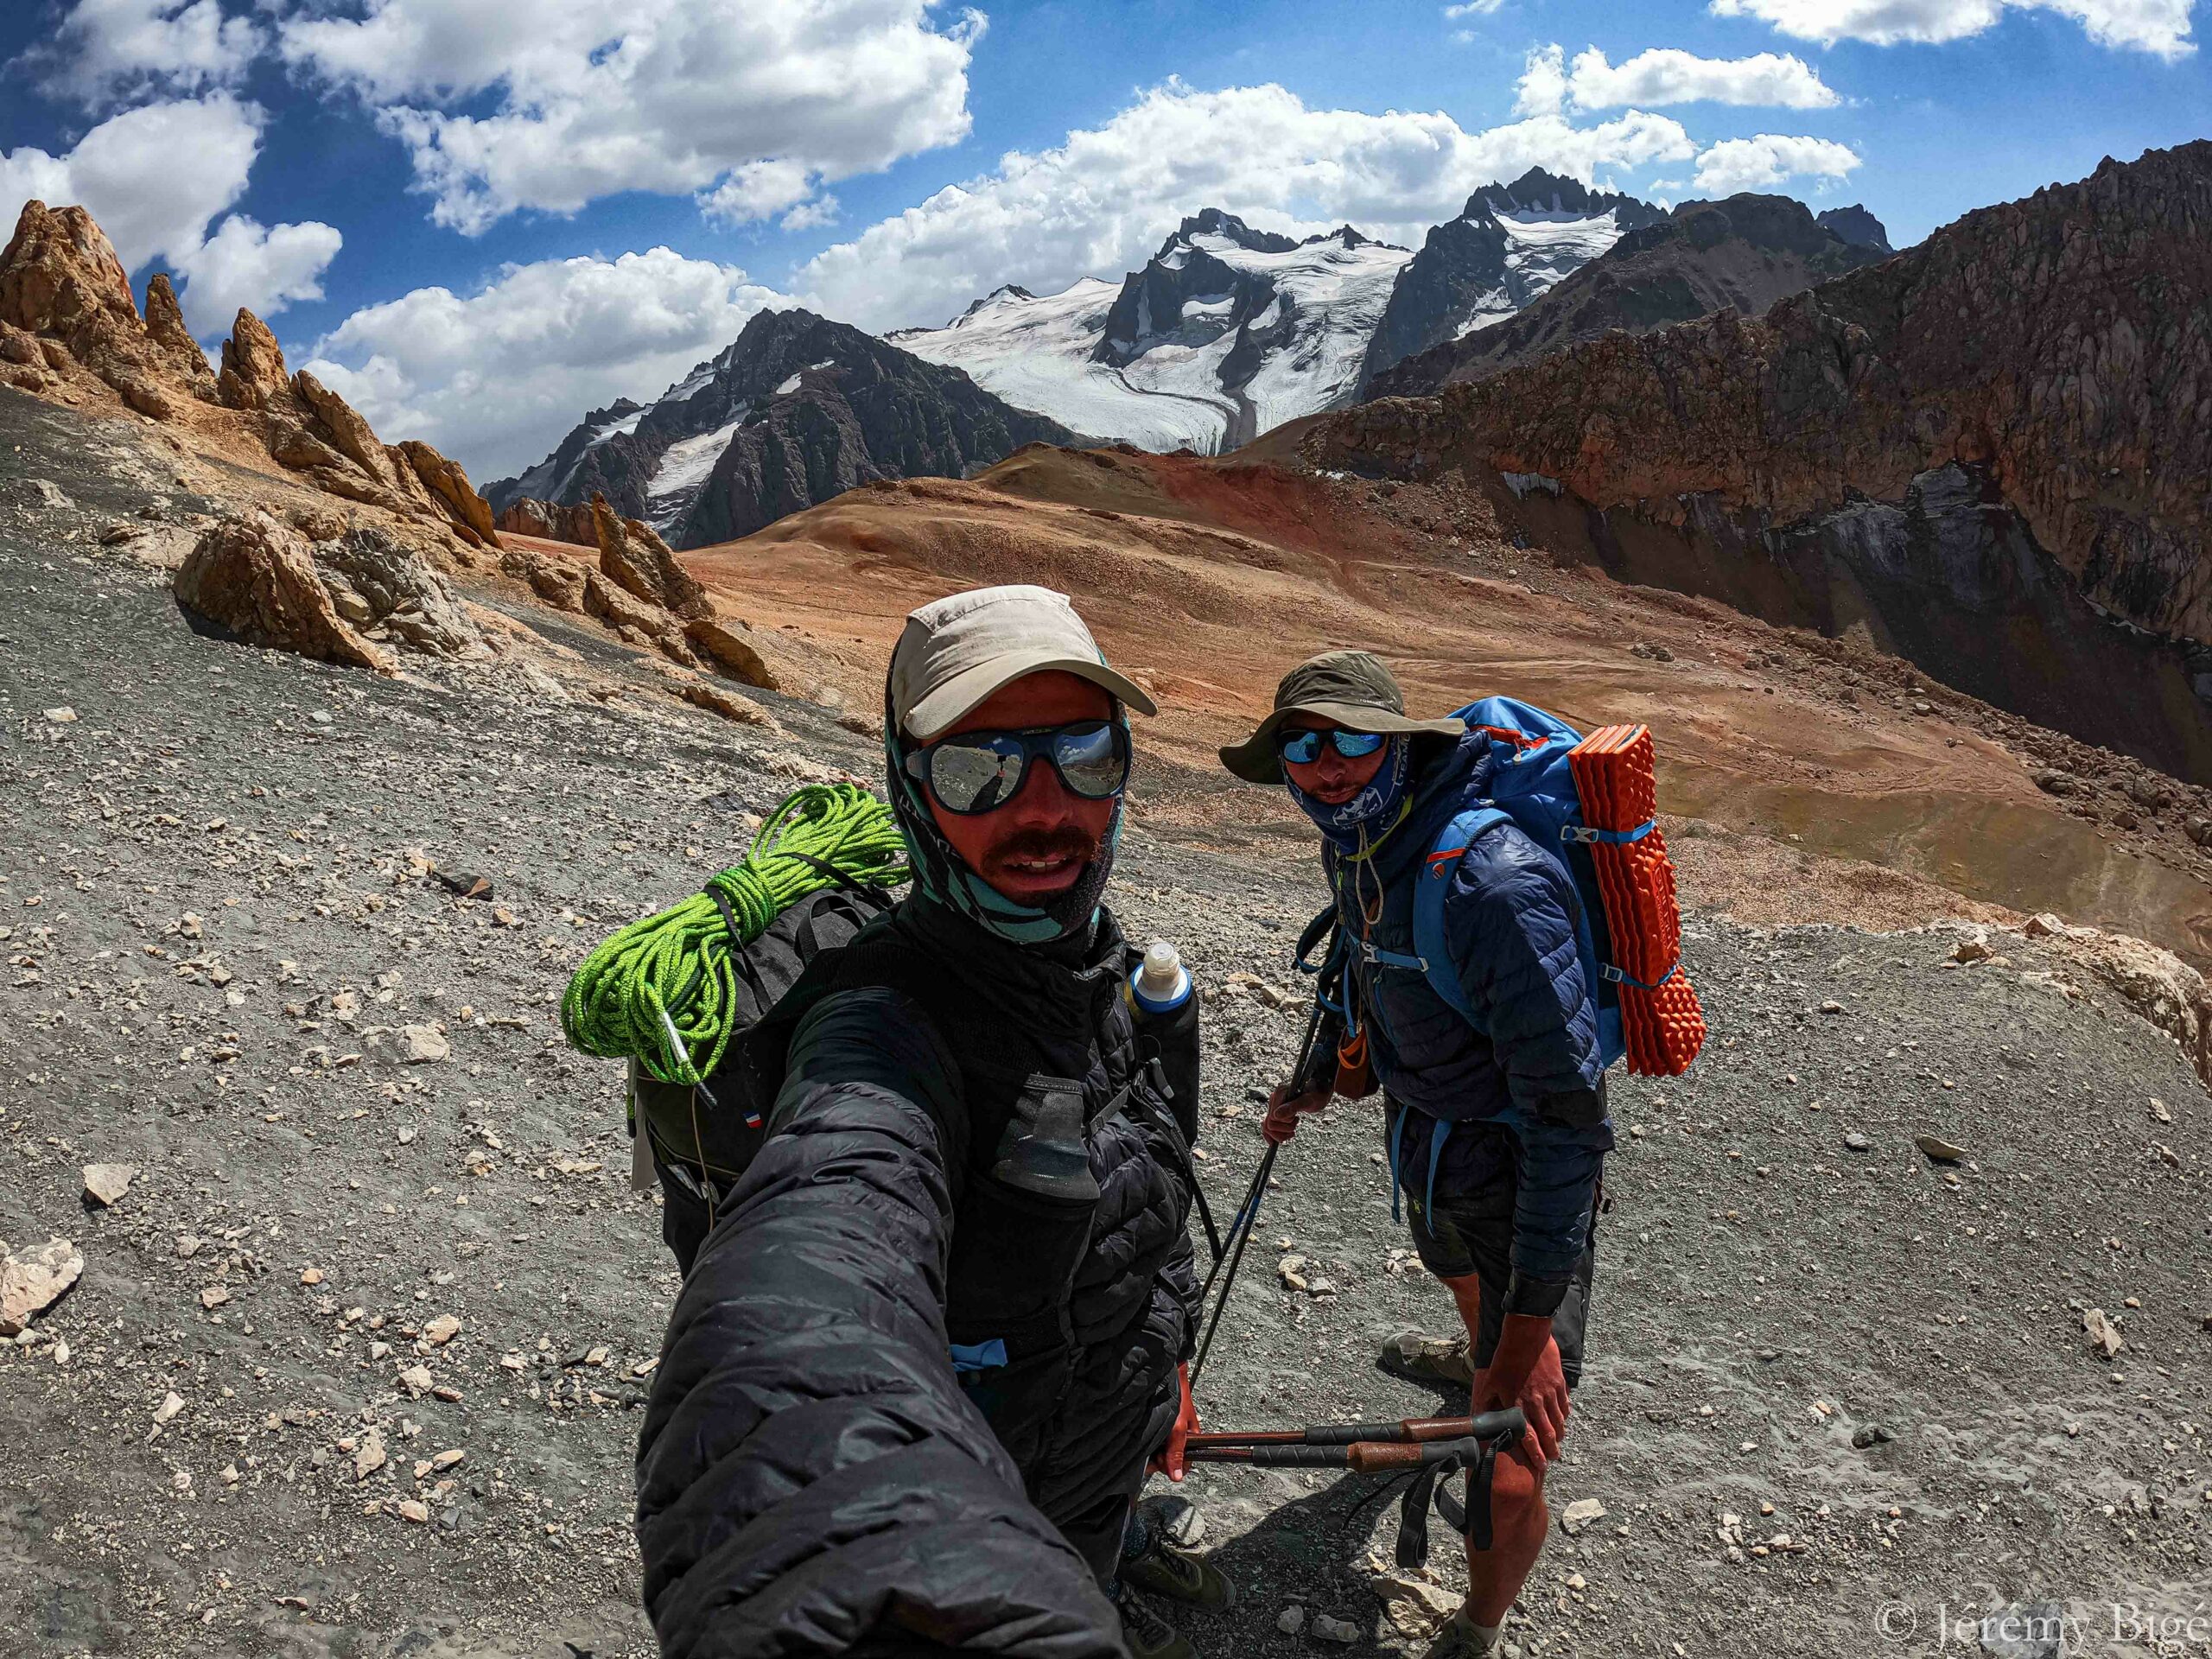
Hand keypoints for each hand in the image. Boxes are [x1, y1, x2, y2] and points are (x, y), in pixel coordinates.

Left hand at [1147, 1362, 1198, 1480]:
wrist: (1167, 1378)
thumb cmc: (1178, 1399)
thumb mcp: (1178, 1429)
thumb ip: (1176, 1453)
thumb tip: (1177, 1476)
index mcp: (1190, 1440)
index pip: (1183, 1465)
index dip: (1172, 1467)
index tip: (1162, 1461)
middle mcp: (1179, 1439)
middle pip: (1169, 1461)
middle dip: (1160, 1459)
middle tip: (1153, 1450)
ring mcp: (1168, 1434)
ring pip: (1159, 1452)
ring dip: (1152, 1450)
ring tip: (1148, 1440)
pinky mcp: (1158, 1428)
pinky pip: (1152, 1442)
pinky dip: (1147, 1441)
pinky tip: (1144, 1435)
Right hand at [1261, 1082, 1332, 1144]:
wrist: (1317, 1094)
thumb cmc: (1315, 1095)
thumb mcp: (1307, 1101)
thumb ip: (1292, 1107)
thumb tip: (1277, 1116)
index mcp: (1279, 1094)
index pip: (1273, 1117)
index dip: (1285, 1122)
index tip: (1296, 1117)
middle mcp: (1274, 1100)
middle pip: (1269, 1124)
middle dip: (1284, 1129)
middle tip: (1295, 1124)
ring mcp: (1274, 1107)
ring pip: (1268, 1128)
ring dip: (1281, 1134)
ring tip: (1292, 1130)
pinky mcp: (1276, 1113)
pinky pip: (1269, 1127)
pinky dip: (1273, 1136)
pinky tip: (1281, 1139)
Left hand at [1472, 1313, 1569, 1469]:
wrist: (1526, 1335)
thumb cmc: (1505, 1359)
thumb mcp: (1490, 1381)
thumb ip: (1485, 1403)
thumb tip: (1478, 1419)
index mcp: (1519, 1405)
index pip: (1529, 1437)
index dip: (1536, 1454)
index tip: (1541, 1465)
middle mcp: (1537, 1403)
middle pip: (1549, 1433)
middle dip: (1552, 1449)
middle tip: (1553, 1457)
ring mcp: (1551, 1393)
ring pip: (1560, 1421)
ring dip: (1559, 1435)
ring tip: (1557, 1442)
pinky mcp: (1560, 1384)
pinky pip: (1565, 1405)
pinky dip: (1564, 1416)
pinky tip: (1562, 1420)